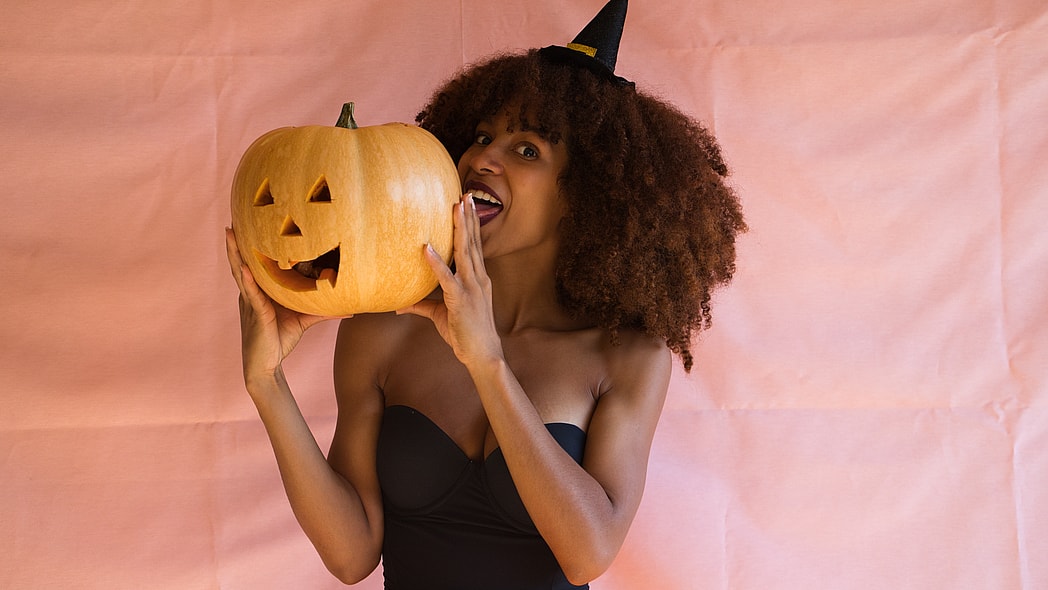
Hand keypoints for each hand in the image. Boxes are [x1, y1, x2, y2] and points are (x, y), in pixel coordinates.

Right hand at [225, 227, 336, 388]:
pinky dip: (247, 279)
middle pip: (242, 263)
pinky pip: (251, 293)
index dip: (249, 247)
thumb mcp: (303, 319)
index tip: (247, 225)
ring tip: (230, 234)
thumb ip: (321, 309)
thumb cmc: (280, 340)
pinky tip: (244, 267)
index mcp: (260, 292)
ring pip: (241, 273)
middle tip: (232, 220)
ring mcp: (251, 303)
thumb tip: (347, 306)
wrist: (266, 367)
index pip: (254, 265)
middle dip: (237, 243)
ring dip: (235, 253)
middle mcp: (251, 294)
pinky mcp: (256, 314)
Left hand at [397, 194, 502, 367]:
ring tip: (456, 207)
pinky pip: (446, 278)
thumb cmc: (465, 335)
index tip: (469, 204)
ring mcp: (471, 288)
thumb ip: (422, 305)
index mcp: (478, 279)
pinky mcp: (460, 300)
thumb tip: (399, 306)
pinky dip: (436, 262)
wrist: (483, 354)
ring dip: (460, 228)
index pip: (475, 246)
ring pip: (465, 252)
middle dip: (469, 217)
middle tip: (465, 194)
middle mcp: (478, 279)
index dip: (472, 224)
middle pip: (473, 242)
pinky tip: (426, 248)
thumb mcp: (441, 315)